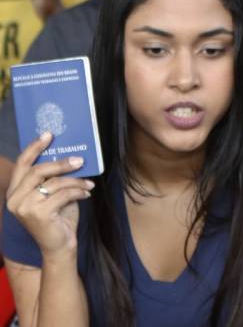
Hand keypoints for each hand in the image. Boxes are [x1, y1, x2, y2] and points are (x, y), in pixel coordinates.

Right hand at [6, 133, 93, 259]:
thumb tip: (69, 156)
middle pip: (38, 170)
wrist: (58, 246)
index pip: (22, 164)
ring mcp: (24, 208)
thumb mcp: (52, 194)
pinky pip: (63, 194)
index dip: (34, 148)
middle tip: (80, 160)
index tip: (48, 134)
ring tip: (89, 182)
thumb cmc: (57, 218)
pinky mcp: (39, 214)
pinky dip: (79, 191)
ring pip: (54, 183)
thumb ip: (52, 179)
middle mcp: (14, 199)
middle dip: (61, 163)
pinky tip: (87, 193)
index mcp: (14, 191)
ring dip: (76, 180)